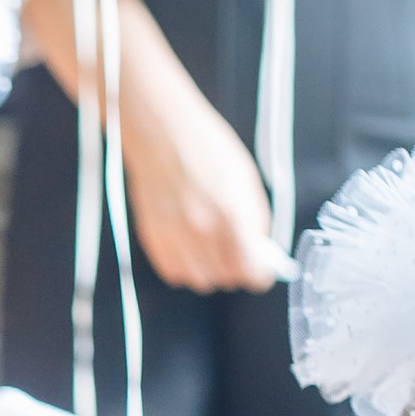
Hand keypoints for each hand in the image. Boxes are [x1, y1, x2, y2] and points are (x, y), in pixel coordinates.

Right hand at [120, 74, 280, 293]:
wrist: (160, 134)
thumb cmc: (205, 148)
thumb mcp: (246, 178)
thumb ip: (255, 218)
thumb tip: (259, 247)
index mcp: (232, 215)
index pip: (251, 271)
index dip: (260, 274)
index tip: (262, 270)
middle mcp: (202, 232)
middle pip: (227, 279)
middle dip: (237, 270)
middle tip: (236, 253)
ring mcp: (175, 238)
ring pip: (200, 281)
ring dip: (210, 271)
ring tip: (211, 249)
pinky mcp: (153, 239)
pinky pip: (174, 273)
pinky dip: (185, 266)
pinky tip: (190, 246)